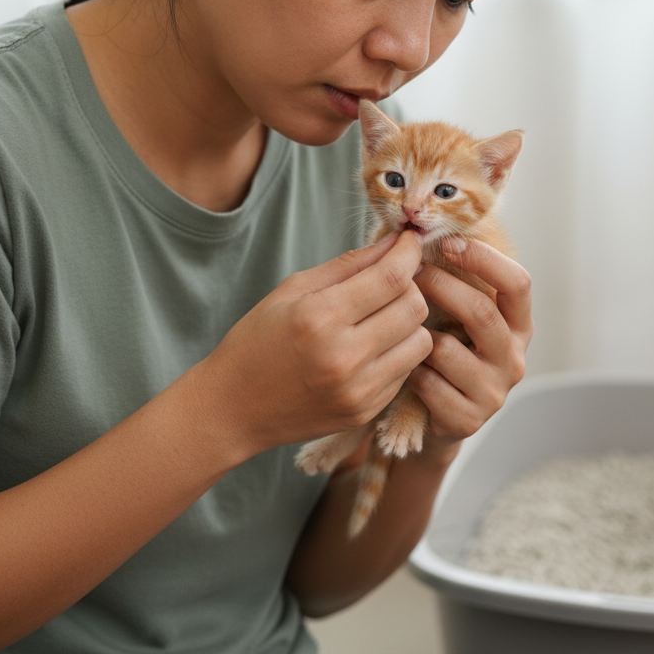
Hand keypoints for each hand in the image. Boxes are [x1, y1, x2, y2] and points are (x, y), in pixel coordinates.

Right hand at [193, 230, 431, 458]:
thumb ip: (347, 265)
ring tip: (383, 317)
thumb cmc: (257, 341)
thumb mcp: (292, 290)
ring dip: (409, 322)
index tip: (409, 242)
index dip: (408, 253)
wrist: (233, 409)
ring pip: (421, 342)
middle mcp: (344, 356)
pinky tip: (371, 348)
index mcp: (320, 317)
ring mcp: (358, 390)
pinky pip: (406, 372)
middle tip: (392, 281)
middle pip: (414, 307)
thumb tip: (393, 243)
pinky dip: (397, 353)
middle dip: (412, 286)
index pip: (392, 277)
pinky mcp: (365, 411)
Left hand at [408, 239, 532, 447]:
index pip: (518, 284)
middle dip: (442, 286)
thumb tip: (422, 234)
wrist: (434, 416)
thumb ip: (455, 281)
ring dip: (419, 337)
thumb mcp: (457, 316)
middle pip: (483, 312)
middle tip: (411, 273)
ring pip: (449, 351)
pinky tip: (405, 371)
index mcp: (518, 325)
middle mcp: (514, 357)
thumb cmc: (444, 352)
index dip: (486, 259)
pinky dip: (411, 373)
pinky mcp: (470, 419)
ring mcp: (495, 392)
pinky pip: (430, 384)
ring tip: (403, 332)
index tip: (450, 242)